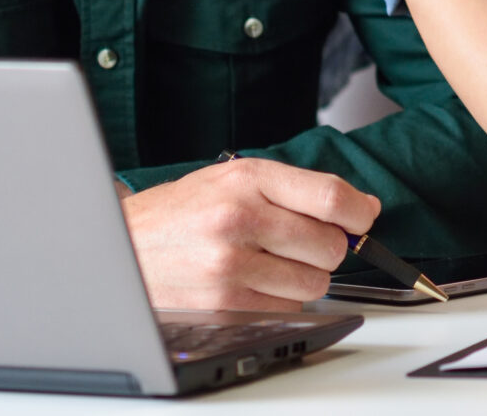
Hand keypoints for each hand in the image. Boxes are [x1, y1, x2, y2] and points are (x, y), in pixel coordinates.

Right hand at [121, 157, 378, 310]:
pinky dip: (282, 298)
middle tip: (303, 241)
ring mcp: (230, 265)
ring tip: (272, 261)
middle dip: (327, 246)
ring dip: (305, 276)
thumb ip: (298, 188)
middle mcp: (239, 219)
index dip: (359, 212)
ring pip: (314, 282)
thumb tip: (361, 208)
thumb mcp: (234, 178)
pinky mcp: (224, 304)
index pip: (331, 197)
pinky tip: (254, 282)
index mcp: (247, 179)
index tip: (363, 217)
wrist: (123, 246)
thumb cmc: (181, 212)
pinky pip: (288, 307)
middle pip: (329, 244)